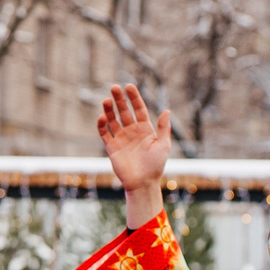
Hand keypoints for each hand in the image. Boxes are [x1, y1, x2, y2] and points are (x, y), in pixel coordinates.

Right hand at [96, 85, 172, 228]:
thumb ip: (163, 128)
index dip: (134, 97)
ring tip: (106, 100)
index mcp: (145, 129)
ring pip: (113, 120)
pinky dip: (102, 125)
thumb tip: (167, 111)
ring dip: (109, 110)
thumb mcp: (163, 145)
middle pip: (124, 111)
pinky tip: (102, 117)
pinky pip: (105, 133)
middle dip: (119, 99)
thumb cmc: (156, 165)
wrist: (143, 183)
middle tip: (114, 87)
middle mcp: (132, 131)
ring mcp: (121, 138)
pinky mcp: (112, 147)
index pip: (138, 108)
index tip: (129, 86)